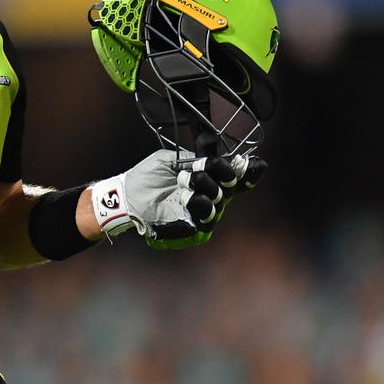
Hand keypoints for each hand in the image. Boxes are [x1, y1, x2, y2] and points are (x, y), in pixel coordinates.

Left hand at [89, 150, 266, 246]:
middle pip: (231, 186)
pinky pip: (206, 216)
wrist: (127, 195)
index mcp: (206, 178)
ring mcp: (202, 212)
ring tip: (184, 180)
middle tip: (201, 167)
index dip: (247, 171)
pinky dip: (197, 201)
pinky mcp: (193, 226)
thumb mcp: (169, 159)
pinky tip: (184, 195)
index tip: (255, 163)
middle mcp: (209, 195)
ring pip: (219, 200)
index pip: (235, 176)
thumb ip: (192, 158)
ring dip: (204, 185)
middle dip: (219, 173)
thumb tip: (212, 156)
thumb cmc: (146, 177)